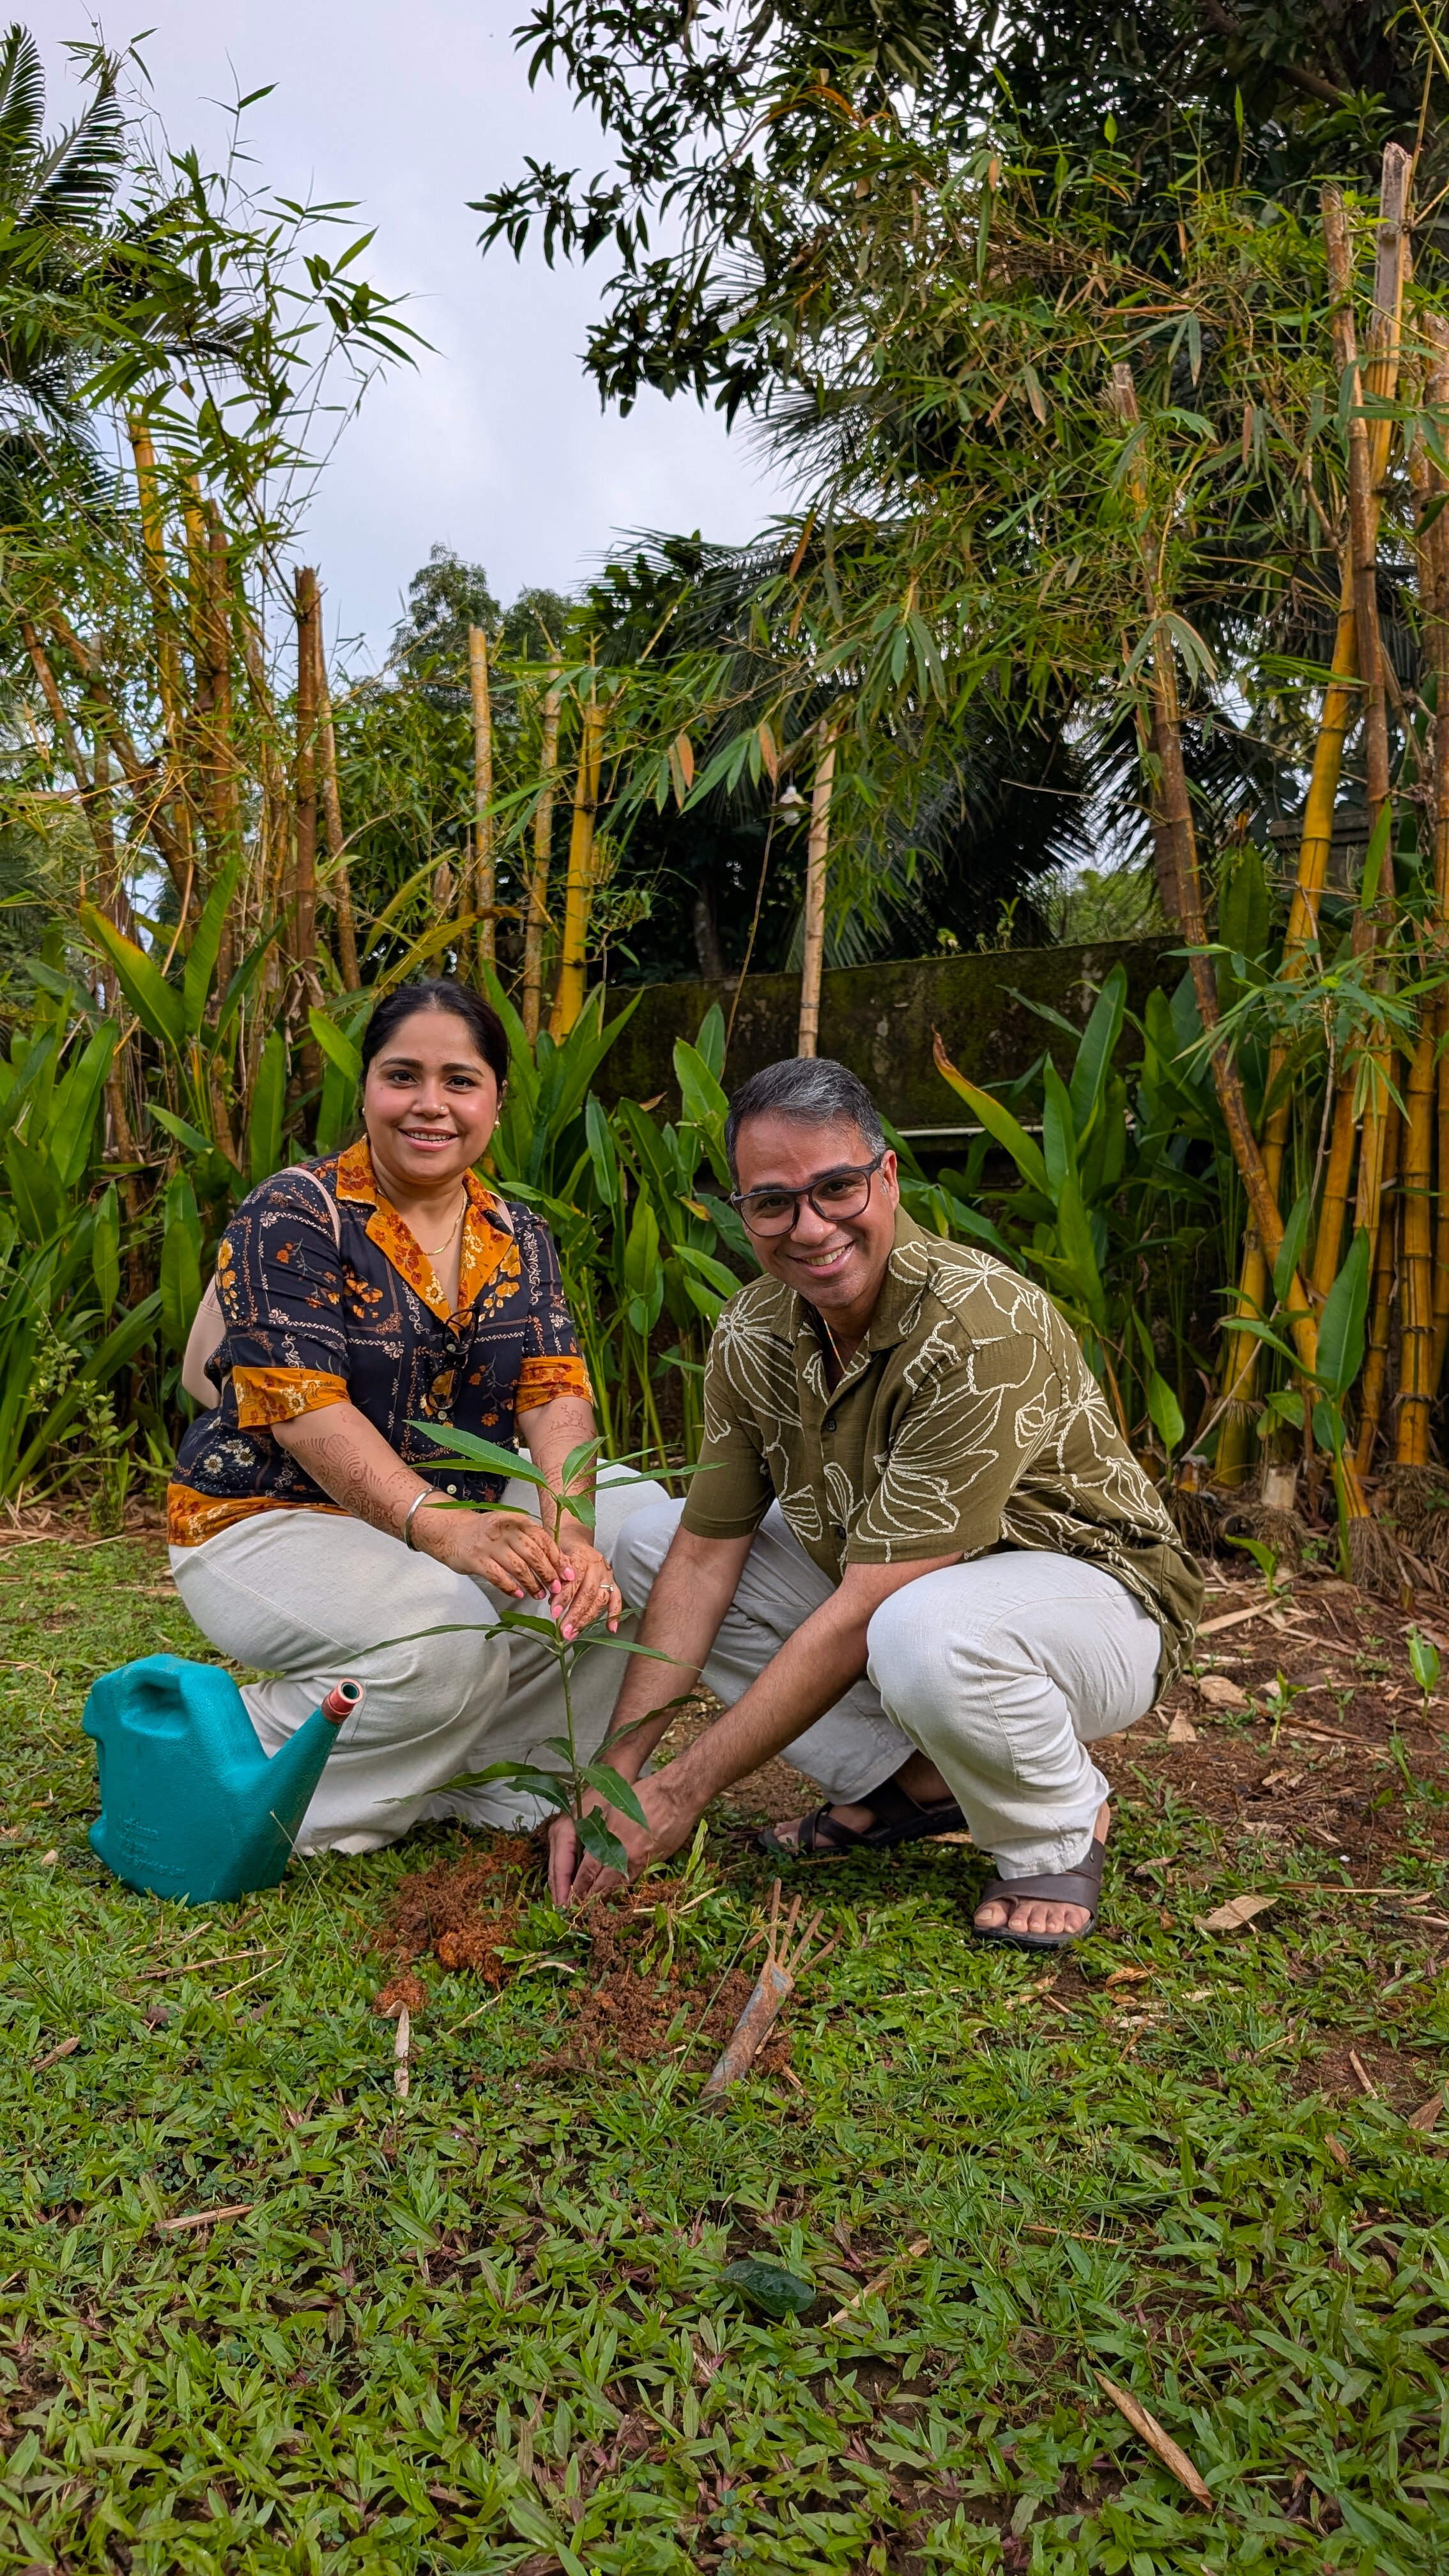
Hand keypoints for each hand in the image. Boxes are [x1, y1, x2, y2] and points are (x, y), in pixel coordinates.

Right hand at [418, 1504, 566, 1602]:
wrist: (451, 1531)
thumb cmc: (486, 1532)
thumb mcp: (510, 1527)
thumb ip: (531, 1540)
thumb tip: (558, 1562)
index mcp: (517, 1520)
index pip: (544, 1540)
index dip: (558, 1559)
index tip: (568, 1574)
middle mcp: (504, 1530)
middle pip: (534, 1555)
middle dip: (548, 1574)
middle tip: (557, 1588)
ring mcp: (489, 1545)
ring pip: (518, 1568)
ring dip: (532, 1584)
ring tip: (539, 1595)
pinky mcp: (476, 1560)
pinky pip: (498, 1577)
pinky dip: (510, 1588)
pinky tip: (518, 1595)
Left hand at [546, 1769, 701, 1907]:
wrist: (677, 1797)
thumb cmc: (644, 1795)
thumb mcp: (613, 1808)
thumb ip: (600, 1830)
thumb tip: (588, 1847)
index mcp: (610, 1840)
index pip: (589, 1870)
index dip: (579, 1885)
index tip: (571, 1897)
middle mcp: (624, 1854)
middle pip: (604, 1882)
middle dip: (591, 1896)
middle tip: (581, 1909)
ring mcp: (641, 1860)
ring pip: (620, 1882)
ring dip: (608, 1894)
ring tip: (596, 1906)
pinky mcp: (655, 1861)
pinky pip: (636, 1876)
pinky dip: (625, 1885)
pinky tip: (619, 1891)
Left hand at [552, 1533, 622, 1639]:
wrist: (575, 1540)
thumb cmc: (562, 1551)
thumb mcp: (554, 1558)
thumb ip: (555, 1576)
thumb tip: (553, 1599)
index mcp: (581, 1557)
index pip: (574, 1581)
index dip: (564, 1598)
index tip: (554, 1613)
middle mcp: (596, 1567)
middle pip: (588, 1594)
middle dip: (575, 1615)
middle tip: (564, 1631)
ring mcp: (607, 1575)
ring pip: (600, 1600)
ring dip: (587, 1619)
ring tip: (574, 1633)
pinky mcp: (613, 1582)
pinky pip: (617, 1599)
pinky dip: (615, 1614)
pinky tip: (611, 1628)